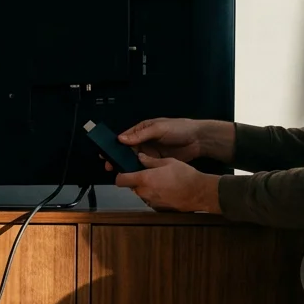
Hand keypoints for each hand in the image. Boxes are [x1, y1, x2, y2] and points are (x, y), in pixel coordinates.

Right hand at [101, 118, 235, 173]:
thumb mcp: (159, 129)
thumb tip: (122, 138)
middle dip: (118, 158)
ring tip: (119, 172)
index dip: (114, 145)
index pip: (124, 137)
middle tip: (109, 166)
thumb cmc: (180, 128)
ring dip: (127, 165)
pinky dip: (138, 170)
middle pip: (127, 150)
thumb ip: (140, 134)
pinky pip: (144, 166)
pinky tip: (133, 175)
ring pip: (134, 159)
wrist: (198, 140)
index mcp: (142, 130)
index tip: (105, 153)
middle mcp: (144, 141)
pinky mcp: (157, 161)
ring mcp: (150, 152)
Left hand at [114, 154, 221, 212]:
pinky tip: (166, 189)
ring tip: (161, 181)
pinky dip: (155, 194)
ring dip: (146, 188)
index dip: (120, 175)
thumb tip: (140, 157)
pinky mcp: (158, 208)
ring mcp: (150, 202)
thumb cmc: (185, 175)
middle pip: (132, 186)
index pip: (120, 180)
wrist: (199, 193)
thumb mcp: (168, 162)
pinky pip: (151, 199)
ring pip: (142, 193)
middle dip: (137, 180)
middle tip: (149, 173)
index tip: (123, 172)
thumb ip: (150, 160)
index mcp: (144, 179)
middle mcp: (144, 192)